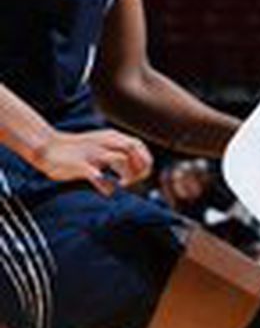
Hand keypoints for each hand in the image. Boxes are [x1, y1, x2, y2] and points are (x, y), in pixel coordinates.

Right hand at [30, 129, 152, 195]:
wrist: (46, 147)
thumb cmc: (75, 152)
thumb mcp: (99, 150)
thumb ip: (116, 158)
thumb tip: (130, 176)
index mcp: (111, 137)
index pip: (138, 145)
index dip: (144, 160)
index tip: (140, 174)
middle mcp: (104, 142)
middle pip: (133, 149)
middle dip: (139, 167)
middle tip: (132, 180)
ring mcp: (92, 152)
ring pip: (119, 159)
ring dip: (127, 174)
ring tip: (122, 184)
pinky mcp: (79, 164)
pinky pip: (96, 173)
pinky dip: (105, 183)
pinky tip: (107, 191)